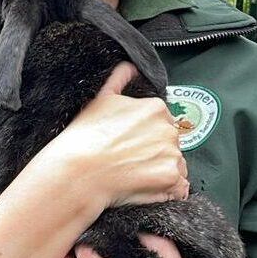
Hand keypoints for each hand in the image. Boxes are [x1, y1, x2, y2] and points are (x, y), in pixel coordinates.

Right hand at [51, 62, 188, 208]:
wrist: (77, 172)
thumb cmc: (84, 138)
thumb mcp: (99, 99)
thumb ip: (119, 79)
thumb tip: (129, 66)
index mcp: (155, 109)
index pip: (162, 122)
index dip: (146, 135)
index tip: (130, 143)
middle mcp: (168, 130)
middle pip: (170, 144)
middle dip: (155, 152)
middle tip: (129, 160)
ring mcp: (171, 156)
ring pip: (175, 165)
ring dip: (161, 171)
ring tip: (134, 176)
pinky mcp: (171, 180)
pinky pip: (179, 188)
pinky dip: (169, 191)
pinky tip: (146, 189)